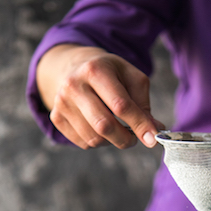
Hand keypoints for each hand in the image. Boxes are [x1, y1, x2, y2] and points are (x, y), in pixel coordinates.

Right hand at [36, 44, 163, 148]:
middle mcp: (74, 85)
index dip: (139, 125)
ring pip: (93, 138)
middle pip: (104, 125)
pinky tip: (101, 128)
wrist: (74, 67)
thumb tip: (154, 131)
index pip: (120, 105)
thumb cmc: (109, 73)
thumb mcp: (131, 77)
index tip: (153, 139)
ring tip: (118, 129)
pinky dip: (99, 142)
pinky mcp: (56, 117)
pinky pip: (83, 143)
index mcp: (95, 70)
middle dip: (125, 139)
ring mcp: (61, 102)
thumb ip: (143, 104)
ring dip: (112, 141)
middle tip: (134, 139)